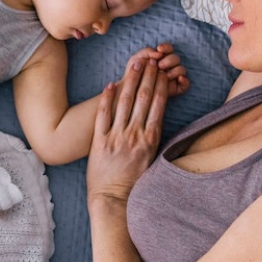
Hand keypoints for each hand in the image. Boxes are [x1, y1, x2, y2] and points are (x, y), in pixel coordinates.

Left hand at [87, 48, 177, 205]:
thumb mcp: (152, 161)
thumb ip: (154, 141)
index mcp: (151, 140)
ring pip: (125, 103)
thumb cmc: (134, 183)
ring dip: (130, 82)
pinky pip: (103, 115)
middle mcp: (135, 136)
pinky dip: (107, 99)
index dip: (160, 86)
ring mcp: (116, 137)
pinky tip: (110, 85)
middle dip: (148, 77)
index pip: (158, 106)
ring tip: (134, 66)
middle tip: (151, 61)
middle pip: (143, 99)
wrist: (113, 200)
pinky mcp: (99, 141)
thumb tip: (158, 122)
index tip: (162, 72)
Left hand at [130, 43, 189, 97]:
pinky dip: (185, 80)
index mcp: (160, 58)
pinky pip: (186, 84)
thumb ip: (147, 52)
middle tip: (160, 65)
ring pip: (182, 69)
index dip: (166, 47)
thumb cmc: (133, 74)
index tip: (159, 49)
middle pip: (176, 58)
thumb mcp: (136, 60)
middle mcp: (168, 66)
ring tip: (165, 75)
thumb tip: (159, 52)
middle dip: (169, 60)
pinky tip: (179, 79)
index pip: (169, 49)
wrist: (130, 90)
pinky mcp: (176, 89)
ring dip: (175, 70)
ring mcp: (173, 77)